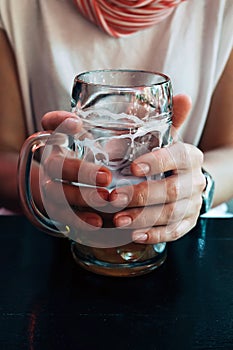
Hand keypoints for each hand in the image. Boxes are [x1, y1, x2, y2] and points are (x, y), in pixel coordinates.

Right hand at [40, 111, 111, 231]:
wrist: (75, 191)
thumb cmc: (97, 162)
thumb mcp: (104, 145)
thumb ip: (116, 130)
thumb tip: (143, 117)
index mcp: (61, 142)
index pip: (50, 125)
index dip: (58, 123)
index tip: (77, 123)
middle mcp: (52, 164)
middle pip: (54, 166)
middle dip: (80, 170)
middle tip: (106, 176)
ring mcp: (51, 188)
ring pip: (57, 193)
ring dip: (81, 197)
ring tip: (106, 201)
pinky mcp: (57, 211)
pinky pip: (63, 217)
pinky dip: (80, 220)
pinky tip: (98, 222)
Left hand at [109, 95, 205, 242]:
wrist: (187, 179)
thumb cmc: (167, 157)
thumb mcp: (165, 137)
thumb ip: (162, 120)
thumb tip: (167, 97)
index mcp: (190, 156)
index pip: (179, 157)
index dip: (158, 162)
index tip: (133, 167)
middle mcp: (195, 180)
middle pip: (172, 191)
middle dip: (142, 196)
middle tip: (114, 198)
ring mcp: (193, 203)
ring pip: (172, 214)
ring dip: (144, 219)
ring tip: (118, 220)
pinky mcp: (189, 221)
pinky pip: (175, 232)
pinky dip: (156, 235)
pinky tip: (136, 235)